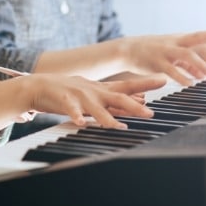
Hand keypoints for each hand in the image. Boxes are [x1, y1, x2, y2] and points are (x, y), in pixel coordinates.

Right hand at [24, 74, 165, 128]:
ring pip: (96, 107)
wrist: (41, 86)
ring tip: (118, 126)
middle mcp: (95, 91)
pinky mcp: (63, 100)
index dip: (146, 82)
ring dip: (107, 117)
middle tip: (150, 113)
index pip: (128, 84)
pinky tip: (79, 123)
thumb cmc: (72, 92)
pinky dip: (75, 115)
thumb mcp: (97, 94)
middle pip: (118, 97)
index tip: (164, 79)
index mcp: (103, 89)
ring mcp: (79, 95)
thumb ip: (118, 99)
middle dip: (134, 105)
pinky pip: (70, 109)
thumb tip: (142, 100)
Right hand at [119, 29, 205, 85]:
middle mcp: (175, 42)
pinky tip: (190, 84)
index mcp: (180, 39)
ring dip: (200, 64)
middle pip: (198, 39)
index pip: (202, 36)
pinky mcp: (157, 62)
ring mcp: (166, 51)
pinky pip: (171, 69)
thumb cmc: (154, 52)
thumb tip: (205, 74)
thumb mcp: (172, 54)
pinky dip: (181, 77)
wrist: (128, 49)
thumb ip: (189, 63)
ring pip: (186, 54)